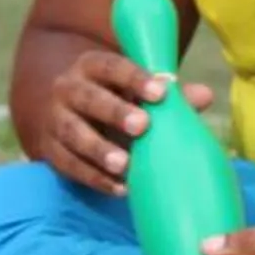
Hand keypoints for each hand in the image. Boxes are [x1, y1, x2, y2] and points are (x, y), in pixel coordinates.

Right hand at [41, 50, 215, 196]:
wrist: (61, 110)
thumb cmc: (112, 97)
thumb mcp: (134, 89)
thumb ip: (168, 94)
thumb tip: (205, 96)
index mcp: (91, 67)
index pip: (111, 66)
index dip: (135, 78)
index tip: (161, 92)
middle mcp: (68, 89)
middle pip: (88, 98)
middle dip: (114, 112)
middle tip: (142, 126)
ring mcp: (55, 120)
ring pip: (73, 133)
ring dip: (99, 150)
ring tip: (124, 165)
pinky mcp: (50, 150)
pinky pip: (70, 165)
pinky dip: (94, 178)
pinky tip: (120, 189)